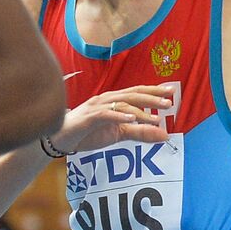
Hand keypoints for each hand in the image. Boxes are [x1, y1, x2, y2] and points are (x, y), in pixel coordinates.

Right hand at [44, 84, 173, 154]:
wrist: (60, 139)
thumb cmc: (87, 133)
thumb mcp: (118, 134)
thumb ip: (140, 133)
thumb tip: (165, 135)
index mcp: (113, 101)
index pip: (136, 92)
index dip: (153, 90)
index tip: (171, 91)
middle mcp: (106, 99)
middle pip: (132, 95)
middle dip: (151, 97)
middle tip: (169, 102)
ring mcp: (96, 107)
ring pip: (121, 104)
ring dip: (140, 110)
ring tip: (155, 118)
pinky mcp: (88, 117)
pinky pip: (106, 114)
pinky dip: (119, 115)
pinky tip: (131, 118)